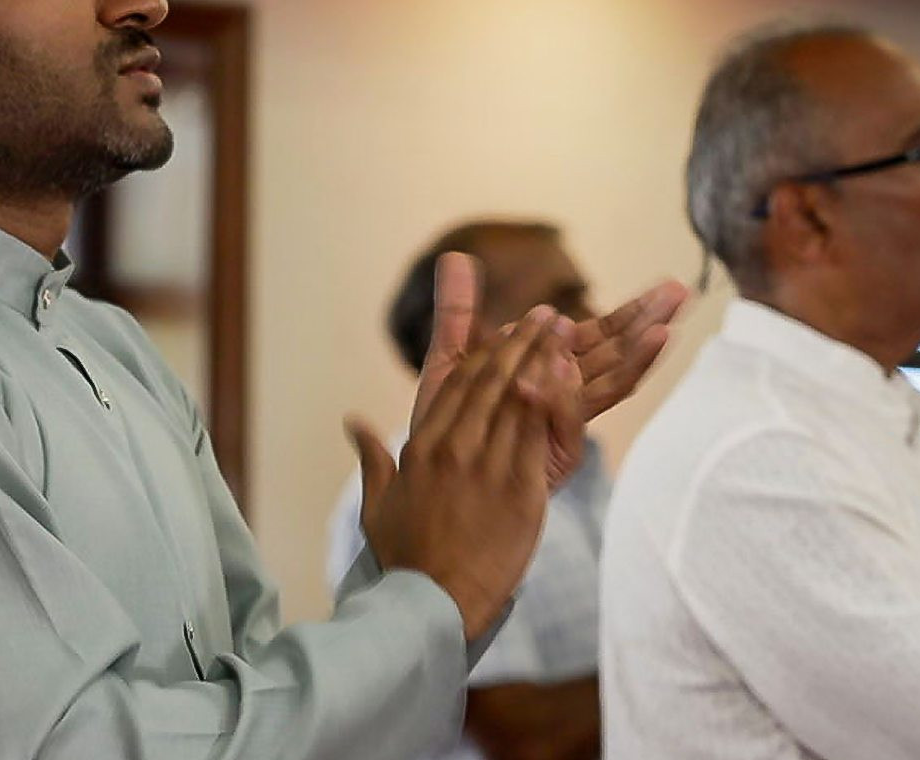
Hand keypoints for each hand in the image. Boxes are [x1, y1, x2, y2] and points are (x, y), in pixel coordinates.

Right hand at [348, 308, 565, 640]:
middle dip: (518, 343)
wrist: (430, 604)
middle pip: (490, 382)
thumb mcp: (376, 505)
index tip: (503, 332)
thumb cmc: (404, 561)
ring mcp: (487, 466)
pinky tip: (567, 374)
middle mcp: (454, 447)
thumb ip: (371, 458)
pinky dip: (553, 399)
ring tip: (561, 331)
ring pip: (517, 398)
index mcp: (421, 447)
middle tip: (542, 315)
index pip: (456, 386)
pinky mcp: (520, 489)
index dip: (483, 355)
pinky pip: (539, 433)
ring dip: (541, 359)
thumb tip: (353, 423)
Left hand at [408, 253, 686, 487]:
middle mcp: (564, 399)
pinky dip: (575, 389)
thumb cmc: (446, 429)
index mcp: (551, 373)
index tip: (668, 285)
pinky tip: (586, 362)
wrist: (436, 494)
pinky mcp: (550, 453)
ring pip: (605, 382)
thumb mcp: (451, 363)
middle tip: (682, 292)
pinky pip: (569, 414)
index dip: (634, 312)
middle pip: (615, 355)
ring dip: (635, 355)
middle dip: (648, 323)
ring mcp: (561, 427)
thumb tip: (455, 254)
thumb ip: (459, 311)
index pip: (601, 336)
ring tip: (666, 328)